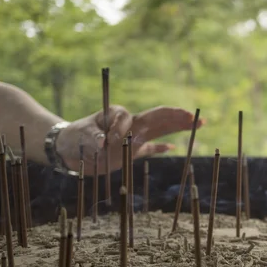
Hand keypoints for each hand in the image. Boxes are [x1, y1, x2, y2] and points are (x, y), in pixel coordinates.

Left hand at [55, 105, 202, 174]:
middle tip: (194, 116)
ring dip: (179, 127)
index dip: (120, 130)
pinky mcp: (133, 151)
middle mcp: (130, 124)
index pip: (128, 118)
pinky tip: (175, 148)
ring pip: (161, 130)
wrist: (69, 149)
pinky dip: (162, 149)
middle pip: (157, 117)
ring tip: (198, 124)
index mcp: (117, 115)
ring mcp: (134, 137)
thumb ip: (94, 137)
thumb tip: (105, 142)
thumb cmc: (73, 137)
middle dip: (176, 116)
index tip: (106, 142)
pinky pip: (151, 149)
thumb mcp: (80, 135)